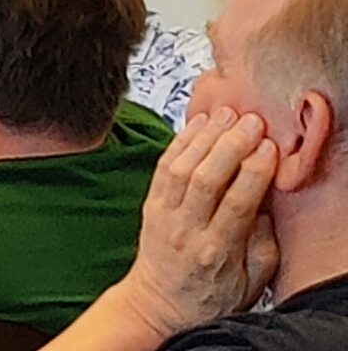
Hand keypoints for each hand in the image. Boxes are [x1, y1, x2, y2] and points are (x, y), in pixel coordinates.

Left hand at [112, 109, 280, 340]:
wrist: (159, 304)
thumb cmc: (209, 296)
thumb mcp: (251, 283)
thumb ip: (262, 245)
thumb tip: (267, 206)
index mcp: (216, 251)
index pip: (236, 203)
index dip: (254, 172)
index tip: (270, 149)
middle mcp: (185, 229)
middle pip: (206, 178)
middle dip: (230, 145)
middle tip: (251, 123)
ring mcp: (163, 215)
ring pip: (181, 167)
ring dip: (205, 136)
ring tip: (226, 116)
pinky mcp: (150, 204)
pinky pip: (163, 166)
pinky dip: (179, 142)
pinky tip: (196, 125)